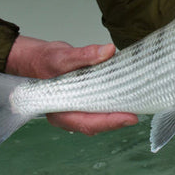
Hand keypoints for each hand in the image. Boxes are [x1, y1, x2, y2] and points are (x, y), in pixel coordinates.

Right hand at [6, 36, 138, 134]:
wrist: (35, 60)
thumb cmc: (43, 62)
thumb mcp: (62, 56)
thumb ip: (84, 55)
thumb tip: (108, 51)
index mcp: (60, 111)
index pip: (88, 122)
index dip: (110, 121)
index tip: (130, 117)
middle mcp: (70, 113)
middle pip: (98, 123)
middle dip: (119, 119)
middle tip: (140, 110)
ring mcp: (77, 108)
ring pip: (100, 116)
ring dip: (118, 111)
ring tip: (138, 103)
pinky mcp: (85, 99)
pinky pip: (101, 105)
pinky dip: (114, 100)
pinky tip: (127, 93)